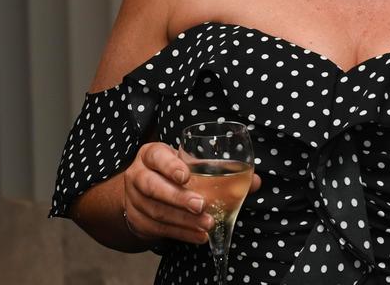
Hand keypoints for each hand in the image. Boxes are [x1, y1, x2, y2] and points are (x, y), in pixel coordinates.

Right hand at [120, 142, 262, 244]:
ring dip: (184, 220)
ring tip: (207, 224)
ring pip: (156, 211)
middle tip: (201, 205)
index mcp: (152, 155)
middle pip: (152, 187)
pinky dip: (181, 233)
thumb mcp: (192, 165)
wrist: (146, 192)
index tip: (186, 176)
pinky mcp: (137, 220)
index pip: (157, 157)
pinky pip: (159, 229)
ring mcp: (133, 199)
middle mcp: (138, 174)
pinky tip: (199, 235)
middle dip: (178, 197)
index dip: (170, 166)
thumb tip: (255, 181)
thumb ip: (221, 170)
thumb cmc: (176, 173)